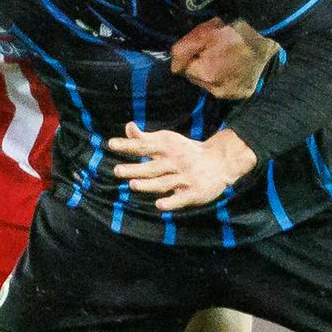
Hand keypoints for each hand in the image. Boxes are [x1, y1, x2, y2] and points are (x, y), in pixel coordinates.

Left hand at [108, 123, 256, 210]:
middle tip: (117, 171)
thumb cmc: (187, 151)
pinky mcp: (194, 192)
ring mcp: (185, 178)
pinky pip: (181, 198)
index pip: (144, 146)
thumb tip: (128, 127)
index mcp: (167, 148)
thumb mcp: (169, 141)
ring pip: (165, 182)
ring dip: (149, 184)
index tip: (110, 144)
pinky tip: (159, 205)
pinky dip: (171, 202)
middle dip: (135, 169)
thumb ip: (146, 138)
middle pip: (152, 167)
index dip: (127, 145)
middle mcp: (175, 162)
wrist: (221, 161)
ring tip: (132, 185)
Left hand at [168, 18, 275, 98]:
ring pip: (210, 84)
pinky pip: (225, 87)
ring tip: (225, 56)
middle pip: (197, 78)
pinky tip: (234, 65)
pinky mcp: (243, 93)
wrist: (268, 32)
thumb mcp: (203, 32)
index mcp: (207, 74)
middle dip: (200, 65)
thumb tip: (173, 67)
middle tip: (214, 49)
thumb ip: (182, 50)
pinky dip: (226, 78)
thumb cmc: (233, 29)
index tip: (202, 45)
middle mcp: (218, 89)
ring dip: (211, 72)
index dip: (191, 55)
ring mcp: (232, 94)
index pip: (184, 69)